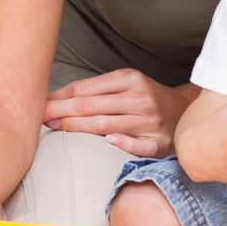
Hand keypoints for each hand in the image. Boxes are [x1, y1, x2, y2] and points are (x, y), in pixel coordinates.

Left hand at [42, 68, 188, 157]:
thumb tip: (56, 98)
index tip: (41, 104)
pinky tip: (107, 142)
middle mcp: (139, 98)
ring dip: (77, 128)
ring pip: (106, 125)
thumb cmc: (146, 98)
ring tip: (55, 130)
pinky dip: (123, 143)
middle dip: (61, 112)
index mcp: (129, 79)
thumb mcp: (126, 83)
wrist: (186, 111)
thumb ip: (96, 89)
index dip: (60, 97)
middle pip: (91, 107)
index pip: (86, 89)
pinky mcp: (159, 142)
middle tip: (40, 118)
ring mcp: (150, 121)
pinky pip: (138, 146)